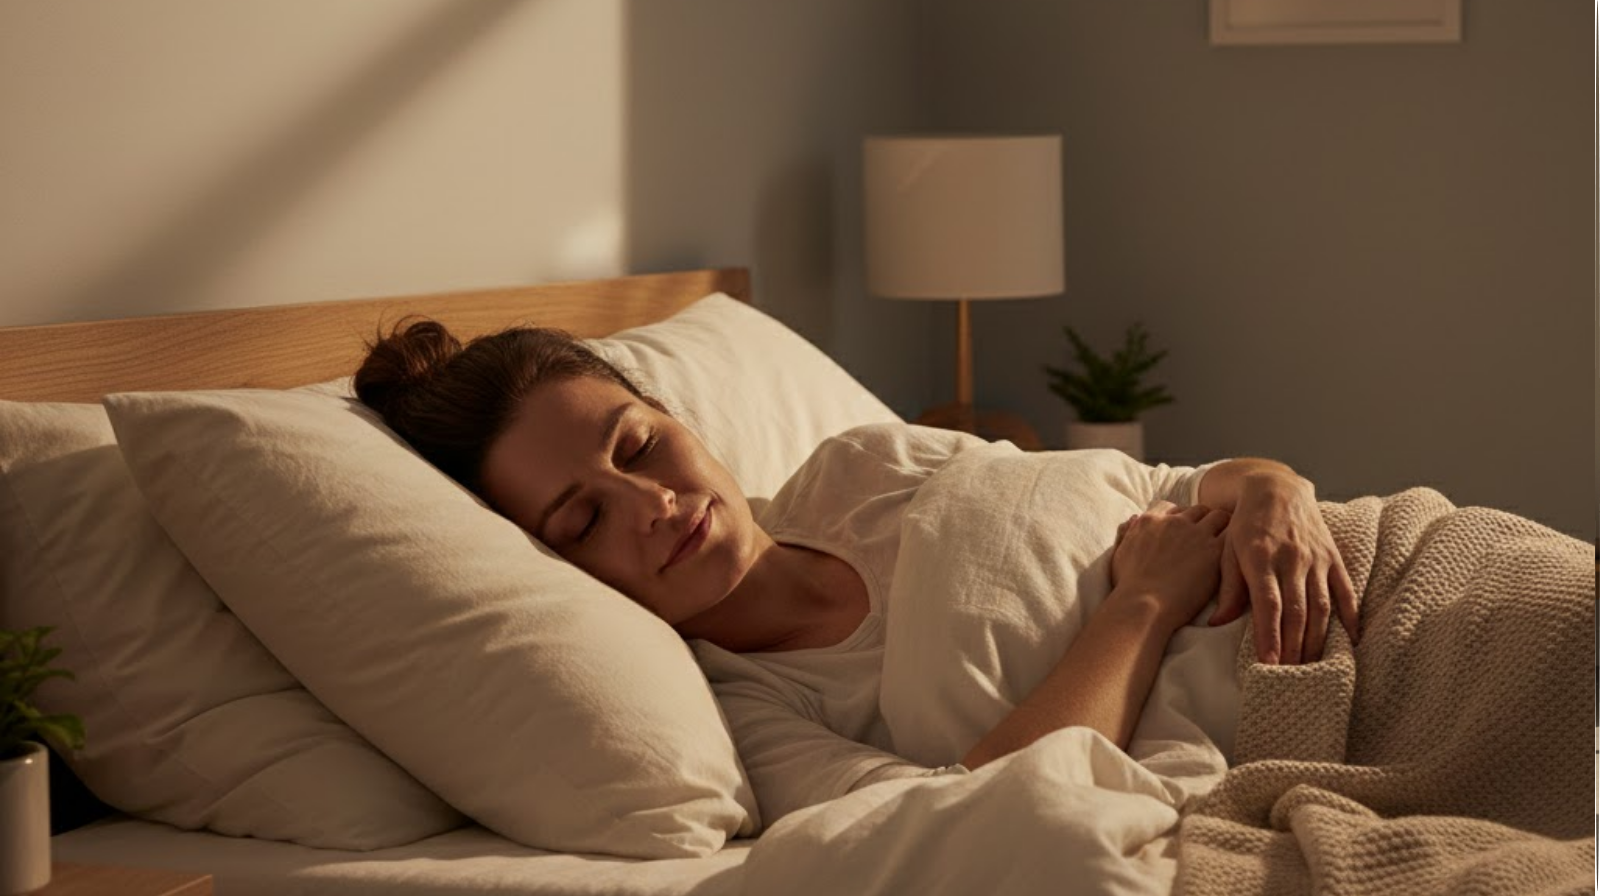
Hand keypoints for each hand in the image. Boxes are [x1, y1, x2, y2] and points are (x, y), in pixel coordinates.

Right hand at [1109, 501, 1230, 634]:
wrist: (1143, 604)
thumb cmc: (1128, 586)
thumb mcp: (1119, 554)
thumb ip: (1126, 533)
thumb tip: (1132, 519)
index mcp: (1150, 521)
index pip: (1171, 507)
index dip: (1180, 518)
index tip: (1184, 532)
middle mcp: (1173, 522)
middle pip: (1197, 509)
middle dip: (1204, 521)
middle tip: (1209, 537)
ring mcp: (1195, 534)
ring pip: (1218, 516)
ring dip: (1222, 526)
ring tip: (1227, 542)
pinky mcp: (1214, 550)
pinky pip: (1232, 533)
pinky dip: (1235, 540)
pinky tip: (1236, 552)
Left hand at [1205, 473, 1359, 663]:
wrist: (1276, 489)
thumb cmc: (1245, 525)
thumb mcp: (1228, 550)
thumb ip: (1228, 588)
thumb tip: (1217, 623)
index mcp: (1260, 559)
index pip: (1268, 606)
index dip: (1270, 636)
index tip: (1268, 664)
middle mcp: (1291, 560)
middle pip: (1297, 612)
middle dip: (1293, 647)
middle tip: (1290, 676)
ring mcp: (1316, 559)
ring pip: (1321, 606)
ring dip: (1318, 639)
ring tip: (1311, 666)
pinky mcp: (1333, 557)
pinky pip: (1345, 590)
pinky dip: (1351, 616)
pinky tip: (1351, 640)